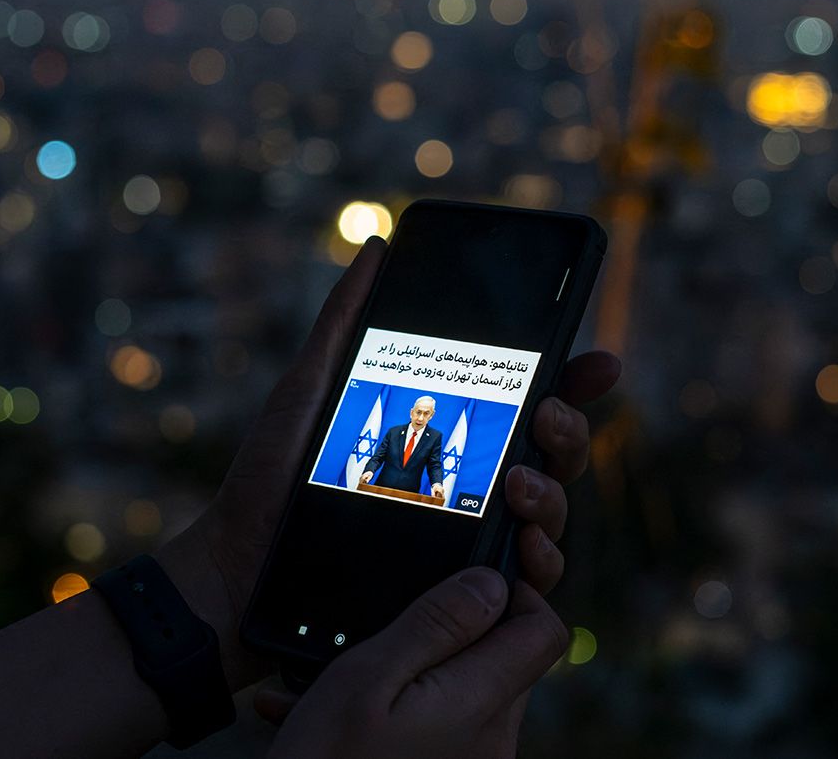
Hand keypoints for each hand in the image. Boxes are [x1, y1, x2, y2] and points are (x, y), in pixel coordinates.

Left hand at [157, 236, 620, 689]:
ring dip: (556, 492)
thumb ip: (346, 321)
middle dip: (570, 428)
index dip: (573, 379)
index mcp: (448, 430)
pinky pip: (524, 581)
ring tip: (521, 482)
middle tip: (548, 414)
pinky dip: (541, 563)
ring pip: (551, 513)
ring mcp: (469, 536)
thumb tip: (379, 247)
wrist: (239, 565)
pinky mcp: (459, 591)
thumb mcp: (311, 388)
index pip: (528, 399)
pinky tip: (527, 547)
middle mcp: (471, 481)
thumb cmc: (272, 476)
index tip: (598, 362)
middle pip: (553, 452)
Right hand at [259, 568, 566, 758]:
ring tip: (337, 680)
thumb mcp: (367, 678)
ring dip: (412, 673)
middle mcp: (491, 743)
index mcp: (480, 706)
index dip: (513, 593)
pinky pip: (442, 728)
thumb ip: (436, 624)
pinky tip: (334, 713)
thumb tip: (493, 583)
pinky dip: (399, 712)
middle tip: (383, 628)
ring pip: (464, 691)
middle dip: (450, 632)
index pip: (545, 631)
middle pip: (503, 659)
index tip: (461, 581)